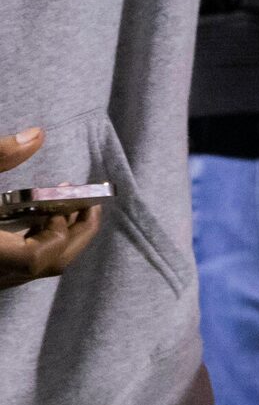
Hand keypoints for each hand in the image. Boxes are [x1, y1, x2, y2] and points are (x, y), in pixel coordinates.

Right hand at [0, 128, 102, 289]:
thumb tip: (38, 135)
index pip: (37, 259)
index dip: (59, 233)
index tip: (66, 204)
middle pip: (45, 267)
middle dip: (75, 234)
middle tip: (92, 203)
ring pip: (33, 269)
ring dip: (57, 236)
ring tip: (69, 203)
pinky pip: (21, 266)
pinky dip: (37, 241)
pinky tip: (40, 215)